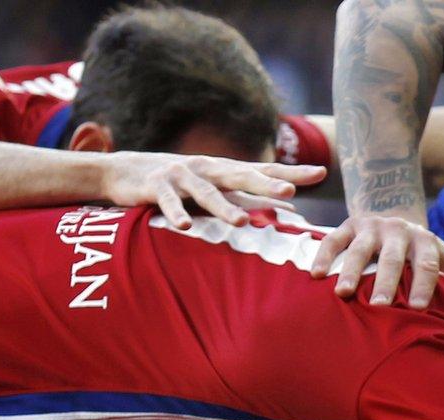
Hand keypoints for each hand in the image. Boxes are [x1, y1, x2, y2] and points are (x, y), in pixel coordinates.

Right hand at [99, 153, 323, 230]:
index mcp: (226, 171)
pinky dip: (176, 213)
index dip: (292, 173)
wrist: (122, 171)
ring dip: (225, 207)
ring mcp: (181, 176)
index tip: (321, 173)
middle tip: (290, 193)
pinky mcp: (155, 186)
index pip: (265, 171)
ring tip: (243, 222)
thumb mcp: (217, 189)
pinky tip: (185, 226)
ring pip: (207, 193)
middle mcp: (208, 169)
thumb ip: (251, 197)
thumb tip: (291, 209)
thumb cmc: (179, 183)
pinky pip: (167, 202)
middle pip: (242, 176)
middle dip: (266, 185)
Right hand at [311, 212, 443, 307]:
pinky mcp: (348, 225)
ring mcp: (372, 227)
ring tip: (343, 293)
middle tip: (380, 306)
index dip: (423, 284)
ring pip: (360, 250)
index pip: (426, 264)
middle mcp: (399, 231)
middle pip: (392, 259)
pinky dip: (324, 256)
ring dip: (350, 271)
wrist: (394, 219)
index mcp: (425, 241)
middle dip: (386, 282)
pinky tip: (315, 275)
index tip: (418, 307)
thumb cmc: (422, 252)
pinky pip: (333, 240)